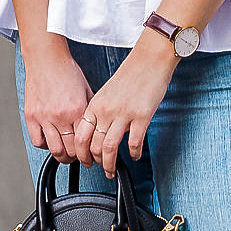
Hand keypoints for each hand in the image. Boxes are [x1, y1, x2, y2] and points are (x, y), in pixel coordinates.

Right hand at [22, 39, 93, 160]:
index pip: (86, 143)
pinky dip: (45, 146)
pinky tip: (50, 141)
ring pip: (54, 149)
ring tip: (66, 154)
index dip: (90, 154)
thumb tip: (98, 129)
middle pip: (71, 150)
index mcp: (78, 110)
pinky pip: (37, 141)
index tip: (91, 157)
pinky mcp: (31, 116)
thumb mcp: (87, 91)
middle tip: (79, 158)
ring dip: (62, 156)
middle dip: (77, 159)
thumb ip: (91, 112)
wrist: (47, 59)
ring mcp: (44, 117)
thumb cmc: (67, 72)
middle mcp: (61, 115)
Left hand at [74, 35, 175, 177]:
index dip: (81, 153)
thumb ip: (101, 112)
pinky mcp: (141, 116)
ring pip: (109, 148)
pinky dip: (133, 154)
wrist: (149, 60)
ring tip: (112, 170)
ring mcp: (123, 114)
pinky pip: (134, 143)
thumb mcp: (107, 92)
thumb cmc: (131, 74)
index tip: (86, 161)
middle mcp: (106, 110)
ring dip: (110, 165)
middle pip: (93, 146)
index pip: (80, 136)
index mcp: (95, 105)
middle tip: (100, 169)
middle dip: (96, 163)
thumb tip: (100, 132)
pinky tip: (135, 156)